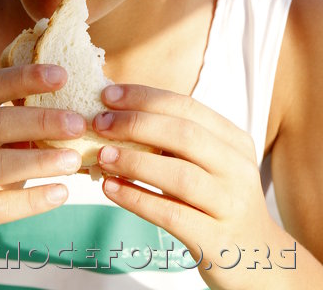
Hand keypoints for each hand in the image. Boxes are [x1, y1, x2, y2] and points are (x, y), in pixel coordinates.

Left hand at [94, 84, 294, 289]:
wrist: (255, 260)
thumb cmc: (216, 202)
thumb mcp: (208, 164)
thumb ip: (175, 141)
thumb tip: (116, 113)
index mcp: (234, 140)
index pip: (187, 106)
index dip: (145, 97)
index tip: (108, 94)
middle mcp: (238, 169)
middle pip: (185, 135)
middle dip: (136, 124)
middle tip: (99, 122)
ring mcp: (230, 205)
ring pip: (180, 175)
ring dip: (135, 161)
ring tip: (101, 155)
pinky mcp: (216, 241)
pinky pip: (171, 214)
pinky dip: (137, 198)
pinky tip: (110, 188)